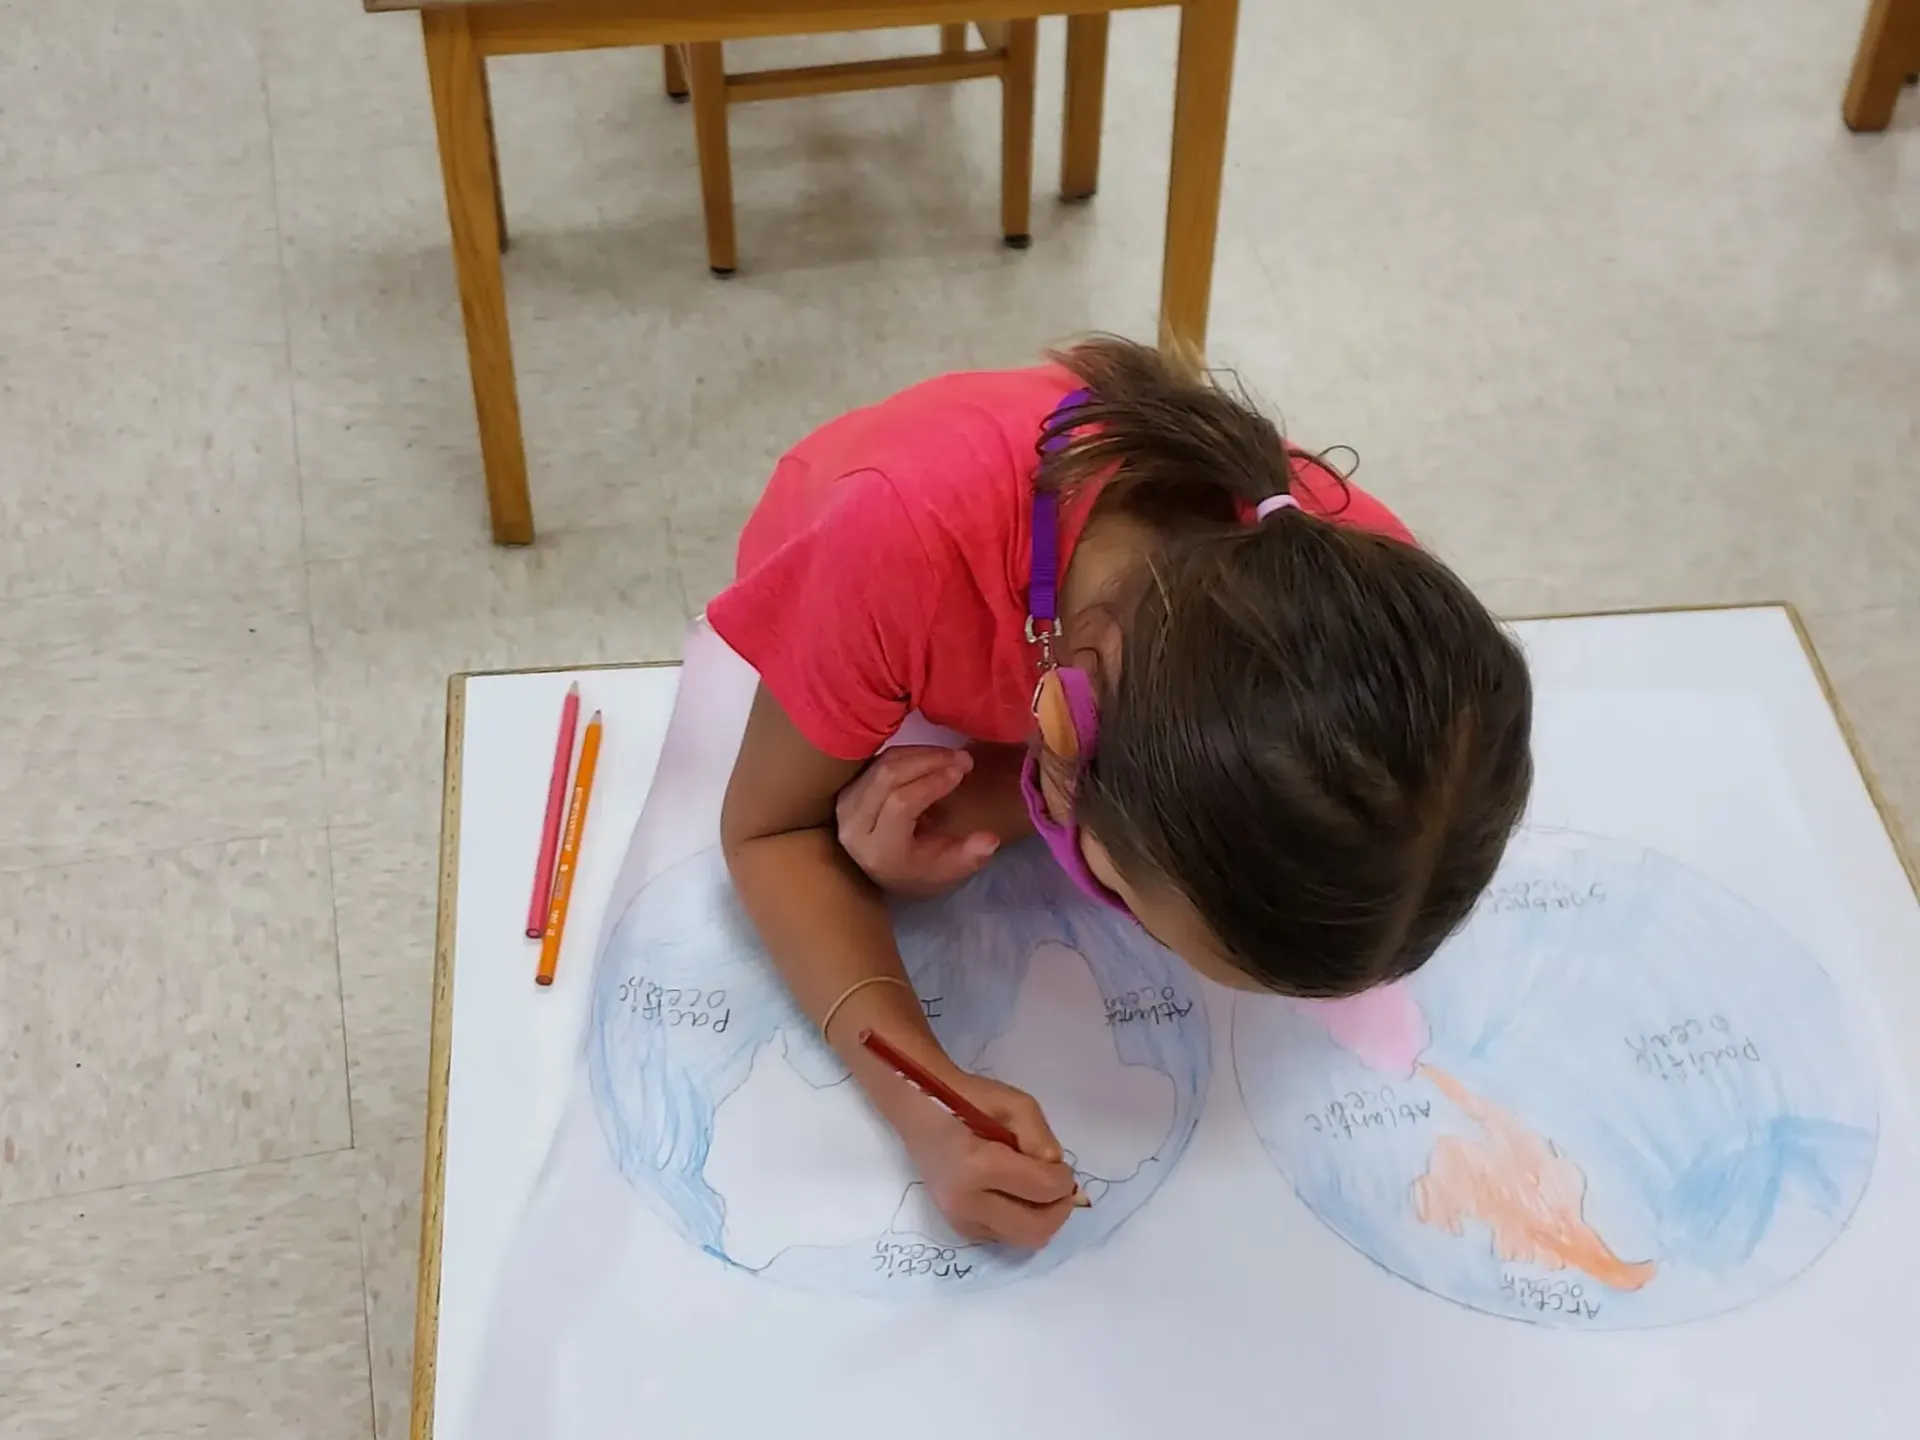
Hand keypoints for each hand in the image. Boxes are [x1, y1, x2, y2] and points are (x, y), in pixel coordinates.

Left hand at [835, 747, 998, 895]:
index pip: (901, 805)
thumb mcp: (948, 870)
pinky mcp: (847, 789)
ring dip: (920, 753)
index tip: (961, 772)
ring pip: (882, 765)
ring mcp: (846, 805)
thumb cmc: (919, 870)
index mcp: (879, 851)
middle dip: (928, 761)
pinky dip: (907, 754)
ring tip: (951, 756)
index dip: (932, 783)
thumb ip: (969, 856)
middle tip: (962, 758)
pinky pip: (877, 761)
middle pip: (888, 778)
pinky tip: (931, 757)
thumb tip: (991, 840)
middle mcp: (854, 826)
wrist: (882, 870)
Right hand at [893, 1068, 1080, 1248]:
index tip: (1061, 1165)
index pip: (1042, 1189)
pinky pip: (1004, 1237)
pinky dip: (1019, 1221)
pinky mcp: (958, 1227)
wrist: (919, 1110)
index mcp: (978, 1166)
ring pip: (1021, 1239)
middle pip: (1035, 1231)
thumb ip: (1041, 1138)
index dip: (1063, 1179)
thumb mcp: (1014, 1103)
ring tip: (1035, 1188)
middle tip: (1058, 1185)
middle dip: (1057, 1210)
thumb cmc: (966, 1099)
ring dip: (1039, 1218)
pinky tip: (1015, 1195)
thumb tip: (1055, 1170)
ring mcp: (959, 1219)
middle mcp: (966, 1202)